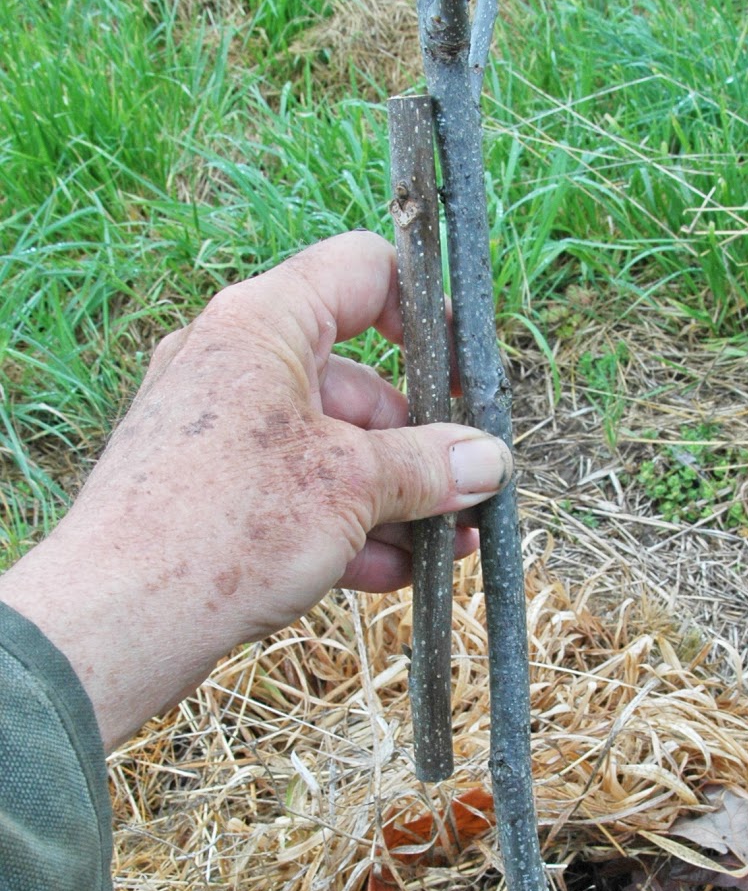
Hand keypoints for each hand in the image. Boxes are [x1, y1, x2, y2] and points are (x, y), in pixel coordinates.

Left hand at [0, 233, 511, 749]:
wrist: (114, 620)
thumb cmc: (225, 526)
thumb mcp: (350, 487)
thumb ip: (428, 465)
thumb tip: (489, 460)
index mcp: (262, 322)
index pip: (362, 270)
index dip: (424, 309)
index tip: (463, 371)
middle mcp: (235, 360)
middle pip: (356, 378)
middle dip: (421, 441)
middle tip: (471, 490)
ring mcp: (218, 428)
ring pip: (330, 445)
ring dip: (394, 495)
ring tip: (451, 545)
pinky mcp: (209, 488)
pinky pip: (295, 490)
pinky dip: (346, 524)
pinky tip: (395, 574)